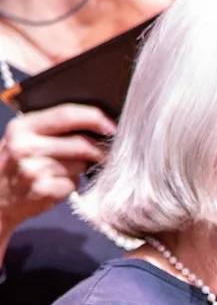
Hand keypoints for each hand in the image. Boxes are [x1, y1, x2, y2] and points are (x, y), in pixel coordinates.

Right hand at [0, 102, 111, 234]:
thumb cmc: (16, 165)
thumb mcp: (24, 139)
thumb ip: (52, 129)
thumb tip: (97, 124)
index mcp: (22, 127)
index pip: (66, 114)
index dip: (94, 118)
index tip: (112, 126)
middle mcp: (25, 146)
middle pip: (81, 143)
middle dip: (99, 150)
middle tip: (105, 154)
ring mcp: (33, 169)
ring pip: (80, 164)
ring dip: (80, 168)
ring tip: (61, 171)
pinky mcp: (43, 190)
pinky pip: (73, 183)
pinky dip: (71, 185)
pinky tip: (55, 185)